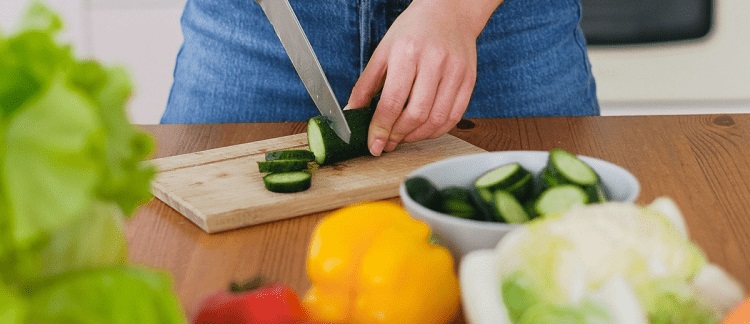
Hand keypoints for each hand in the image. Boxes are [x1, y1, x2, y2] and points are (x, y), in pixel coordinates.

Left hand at [347, 0, 500, 155]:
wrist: (450, 13)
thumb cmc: (413, 31)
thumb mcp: (383, 51)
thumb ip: (366, 85)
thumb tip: (352, 114)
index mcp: (408, 52)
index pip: (392, 101)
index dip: (381, 129)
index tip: (374, 146)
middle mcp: (434, 61)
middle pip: (416, 114)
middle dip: (398, 136)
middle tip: (388, 143)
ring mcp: (455, 72)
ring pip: (437, 120)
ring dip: (417, 137)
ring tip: (403, 138)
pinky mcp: (469, 80)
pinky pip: (454, 117)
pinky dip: (437, 131)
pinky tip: (423, 131)